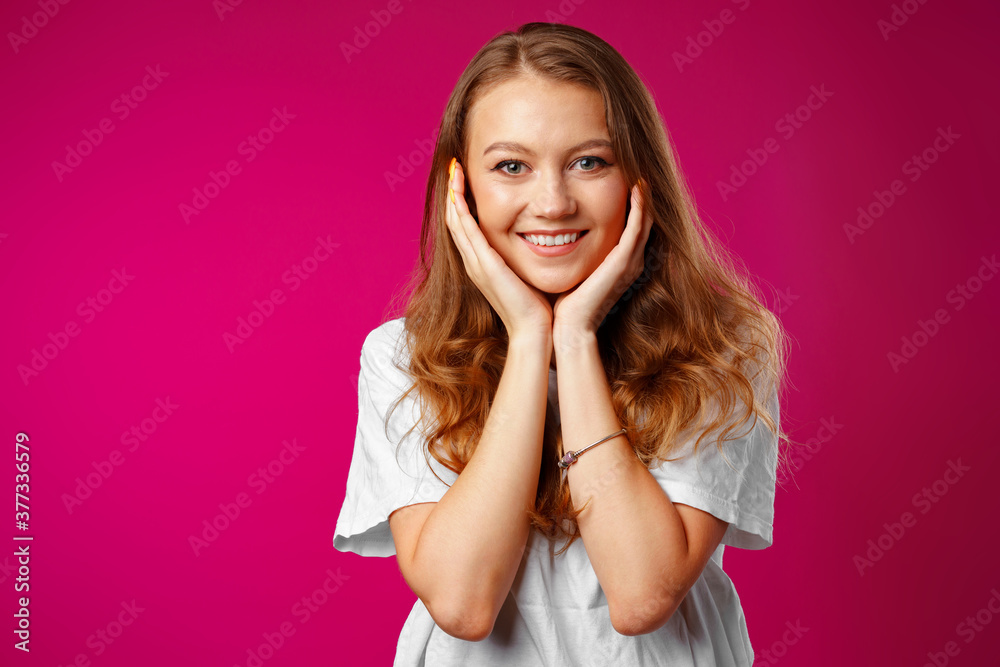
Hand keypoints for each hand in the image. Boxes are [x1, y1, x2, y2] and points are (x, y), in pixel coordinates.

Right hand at [446, 159, 553, 341]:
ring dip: (452, 195)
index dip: (462, 204)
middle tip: (455, 167)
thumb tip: (541, 241)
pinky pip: (465, 229)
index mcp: (483, 264)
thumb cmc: (537, 307)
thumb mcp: (527, 275)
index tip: (466, 181)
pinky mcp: (483, 263)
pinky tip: (457, 190)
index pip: (466, 228)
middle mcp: (474, 262)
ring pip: (455, 221)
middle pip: (455, 220)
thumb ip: (525, 258)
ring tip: (454, 170)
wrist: (535, 330)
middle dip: (453, 194)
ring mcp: (475, 262)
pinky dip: (459, 207)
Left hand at [552, 180, 652, 343]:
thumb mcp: (574, 270)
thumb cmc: (565, 303)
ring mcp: (629, 263)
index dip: (632, 205)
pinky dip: (639, 208)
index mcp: (619, 264)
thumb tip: (558, 236)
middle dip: (642, 197)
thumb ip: (575, 253)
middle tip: (638, 171)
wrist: (568, 327)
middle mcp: (630, 262)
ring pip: (644, 221)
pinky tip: (637, 189)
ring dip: (644, 197)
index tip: (625, 180)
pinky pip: (636, 229)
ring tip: (641, 175)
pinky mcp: (623, 263)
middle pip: (643, 221)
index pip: (632, 227)